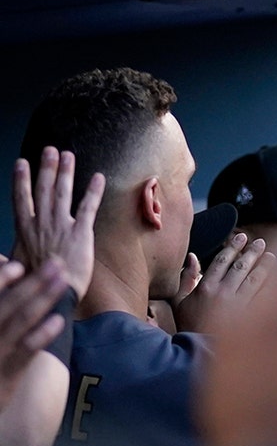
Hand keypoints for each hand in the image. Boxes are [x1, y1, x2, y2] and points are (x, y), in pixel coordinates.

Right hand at [0, 258, 70, 408]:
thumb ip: (0, 300)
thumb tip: (5, 265)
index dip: (0, 280)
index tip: (18, 265)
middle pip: (8, 305)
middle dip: (33, 283)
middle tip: (57, 264)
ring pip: (20, 322)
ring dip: (43, 299)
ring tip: (62, 281)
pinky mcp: (8, 373)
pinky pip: (26, 351)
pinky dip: (41, 334)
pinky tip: (58, 320)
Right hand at [11, 147, 103, 298]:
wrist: (58, 294)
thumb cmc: (36, 285)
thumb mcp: (16, 265)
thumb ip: (9, 255)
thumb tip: (0, 257)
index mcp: (24, 230)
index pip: (21, 199)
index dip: (21, 180)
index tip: (22, 162)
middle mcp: (42, 224)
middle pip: (43, 190)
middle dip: (46, 168)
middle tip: (50, 150)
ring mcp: (62, 226)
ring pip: (63, 193)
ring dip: (65, 172)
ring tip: (68, 155)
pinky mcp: (81, 233)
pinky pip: (88, 207)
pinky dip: (93, 191)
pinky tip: (98, 177)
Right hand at [173, 232, 274, 333]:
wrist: (199, 351)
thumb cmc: (188, 326)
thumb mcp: (179, 301)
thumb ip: (186, 278)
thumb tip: (192, 257)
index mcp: (206, 287)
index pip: (222, 260)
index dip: (233, 247)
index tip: (242, 237)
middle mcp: (223, 293)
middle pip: (241, 267)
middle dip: (252, 252)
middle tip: (261, 242)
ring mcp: (237, 306)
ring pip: (254, 280)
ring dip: (264, 266)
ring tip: (271, 257)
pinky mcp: (249, 317)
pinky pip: (263, 298)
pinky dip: (271, 287)